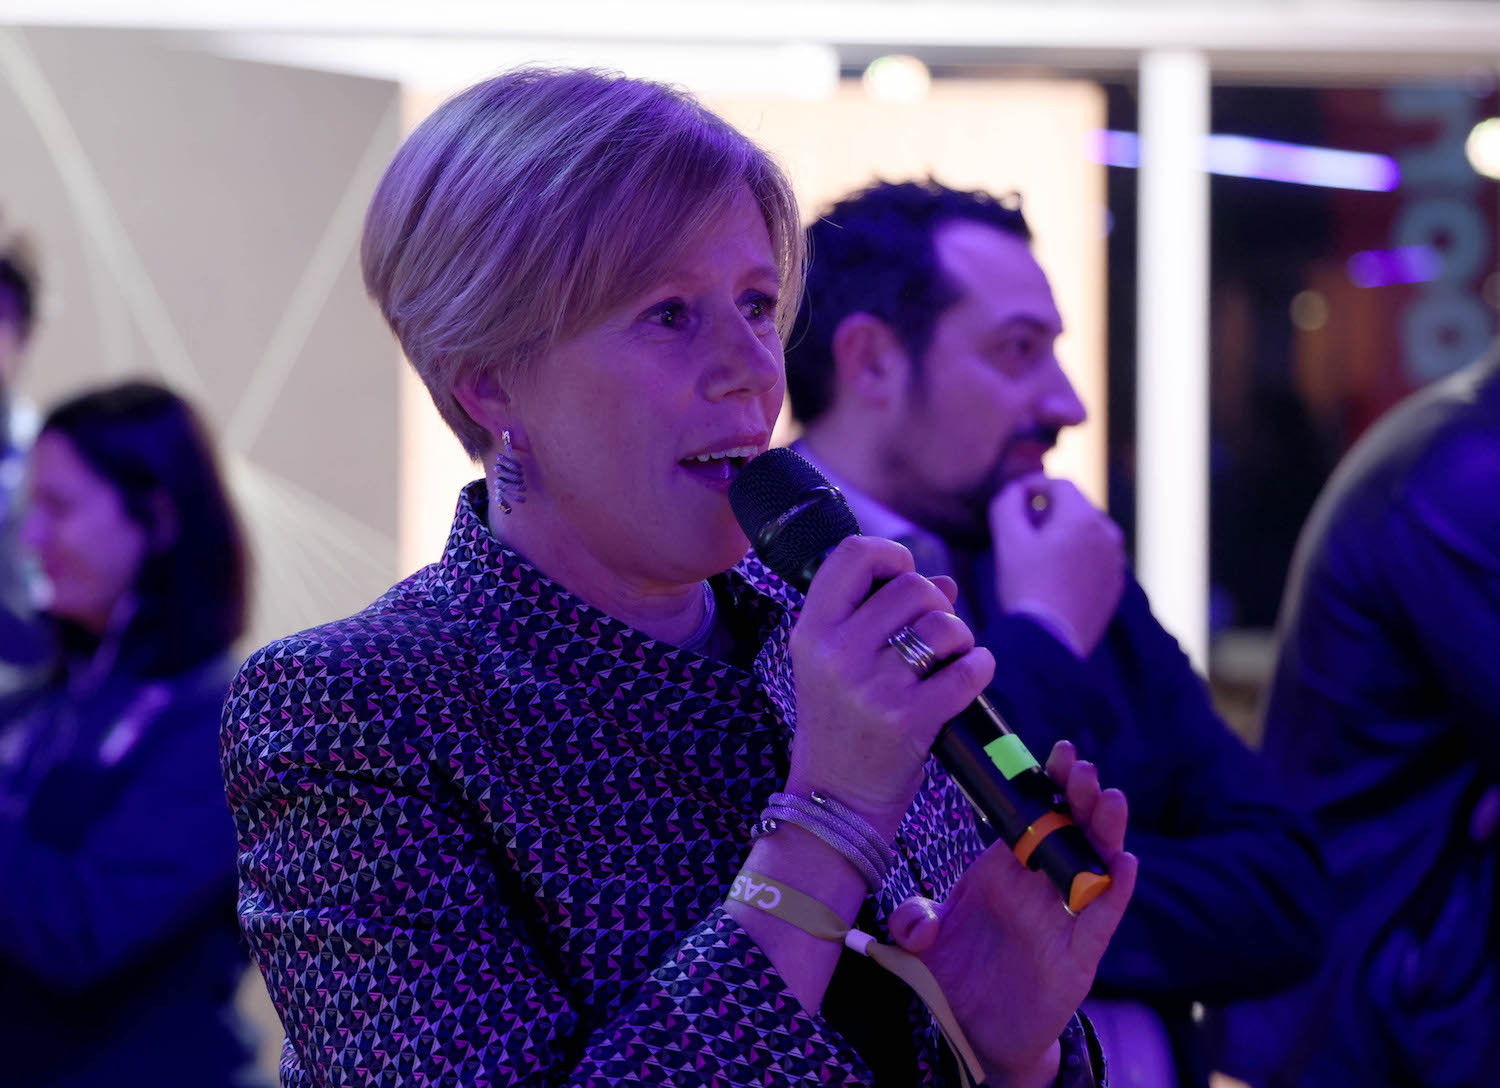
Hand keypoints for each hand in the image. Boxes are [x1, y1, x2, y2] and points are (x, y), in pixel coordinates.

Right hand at [788, 536, 994, 839]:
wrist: (834, 800)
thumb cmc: (840, 722)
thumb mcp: (835, 662)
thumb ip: (878, 612)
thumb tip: (945, 583)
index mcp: (812, 631)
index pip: (853, 553)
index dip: (891, 555)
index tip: (902, 576)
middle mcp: (837, 653)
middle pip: (911, 586)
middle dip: (936, 603)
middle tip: (932, 633)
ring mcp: (872, 688)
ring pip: (943, 625)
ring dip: (959, 636)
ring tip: (949, 657)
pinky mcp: (909, 720)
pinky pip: (967, 671)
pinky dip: (979, 668)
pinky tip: (970, 675)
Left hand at [888, 741, 1136, 1087]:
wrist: (974, 1032)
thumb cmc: (955, 975)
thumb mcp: (921, 944)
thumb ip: (913, 922)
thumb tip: (917, 925)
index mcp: (1004, 870)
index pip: (1031, 817)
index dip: (1046, 785)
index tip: (1056, 753)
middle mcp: (1037, 887)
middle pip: (1068, 831)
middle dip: (1079, 797)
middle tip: (1082, 768)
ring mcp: (1061, 919)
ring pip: (1094, 865)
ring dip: (1105, 833)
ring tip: (1111, 800)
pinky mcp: (1078, 957)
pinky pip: (1101, 919)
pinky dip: (1115, 891)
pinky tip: (1124, 863)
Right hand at [990, 474, 1125, 657]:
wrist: (1050, 641)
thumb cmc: (1026, 587)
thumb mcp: (1008, 541)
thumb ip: (1007, 504)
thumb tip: (1014, 491)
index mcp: (1083, 517)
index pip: (1058, 484)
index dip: (1033, 485)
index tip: (1014, 498)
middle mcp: (1107, 533)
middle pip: (1075, 507)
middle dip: (1048, 511)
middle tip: (1021, 529)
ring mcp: (1115, 561)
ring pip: (1087, 533)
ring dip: (1063, 533)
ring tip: (1037, 554)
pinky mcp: (1115, 584)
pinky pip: (1095, 557)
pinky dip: (1076, 556)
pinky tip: (1054, 575)